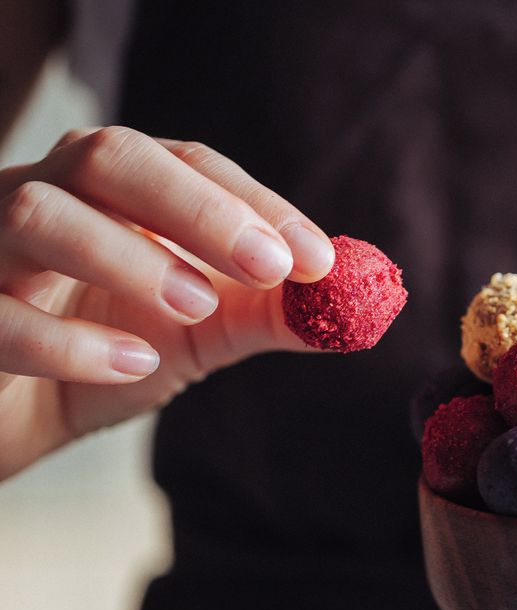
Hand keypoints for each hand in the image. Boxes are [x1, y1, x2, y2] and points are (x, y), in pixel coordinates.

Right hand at [0, 126, 335, 479]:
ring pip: (38, 214)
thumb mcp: (202, 330)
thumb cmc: (111, 350)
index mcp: (113, 188)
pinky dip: (69, 341)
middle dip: (198, 209)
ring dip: (129, 257)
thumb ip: (267, 314)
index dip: (256, 205)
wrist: (19, 413)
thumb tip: (353, 314)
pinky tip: (134, 365)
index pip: (186, 163)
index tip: (318, 258)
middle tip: (270, 266)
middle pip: (109, 159)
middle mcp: (49, 195)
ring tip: (196, 306)